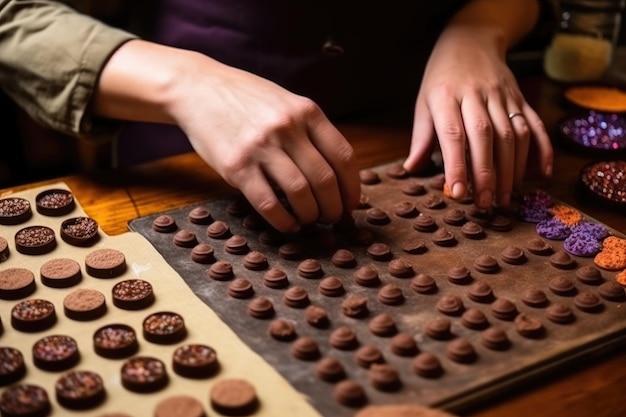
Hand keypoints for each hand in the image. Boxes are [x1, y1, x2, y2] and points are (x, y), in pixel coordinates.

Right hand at [168, 53, 360, 232]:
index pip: (343, 156)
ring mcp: (260, 146)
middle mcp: (287, 127)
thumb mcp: (286, 103)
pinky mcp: (236, 166)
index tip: (351, 204)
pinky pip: (268, 203)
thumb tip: (336, 175)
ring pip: (300, 194)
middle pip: (324, 180)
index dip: (352, 187)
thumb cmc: (247, 99)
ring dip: (310, 215)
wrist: (198, 88)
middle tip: (331, 218)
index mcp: (306, 111)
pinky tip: (288, 225)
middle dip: (333, 207)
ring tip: (310, 220)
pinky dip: (283, 221)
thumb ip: (310, 131)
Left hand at [403, 28, 552, 207]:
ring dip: (511, 169)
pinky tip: (540, 175)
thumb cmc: (442, 80)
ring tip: (504, 197)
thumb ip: (421, 138)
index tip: (458, 193)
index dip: (457, 165)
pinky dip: (541, 150)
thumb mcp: (424, 103)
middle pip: (485, 136)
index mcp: (446, 96)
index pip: (453, 134)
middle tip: (485, 203)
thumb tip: (410, 170)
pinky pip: (535, 124)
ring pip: (512, 134)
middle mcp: (476, 95)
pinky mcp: (520, 98)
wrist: (471, 42)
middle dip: (486, 173)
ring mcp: (502, 95)